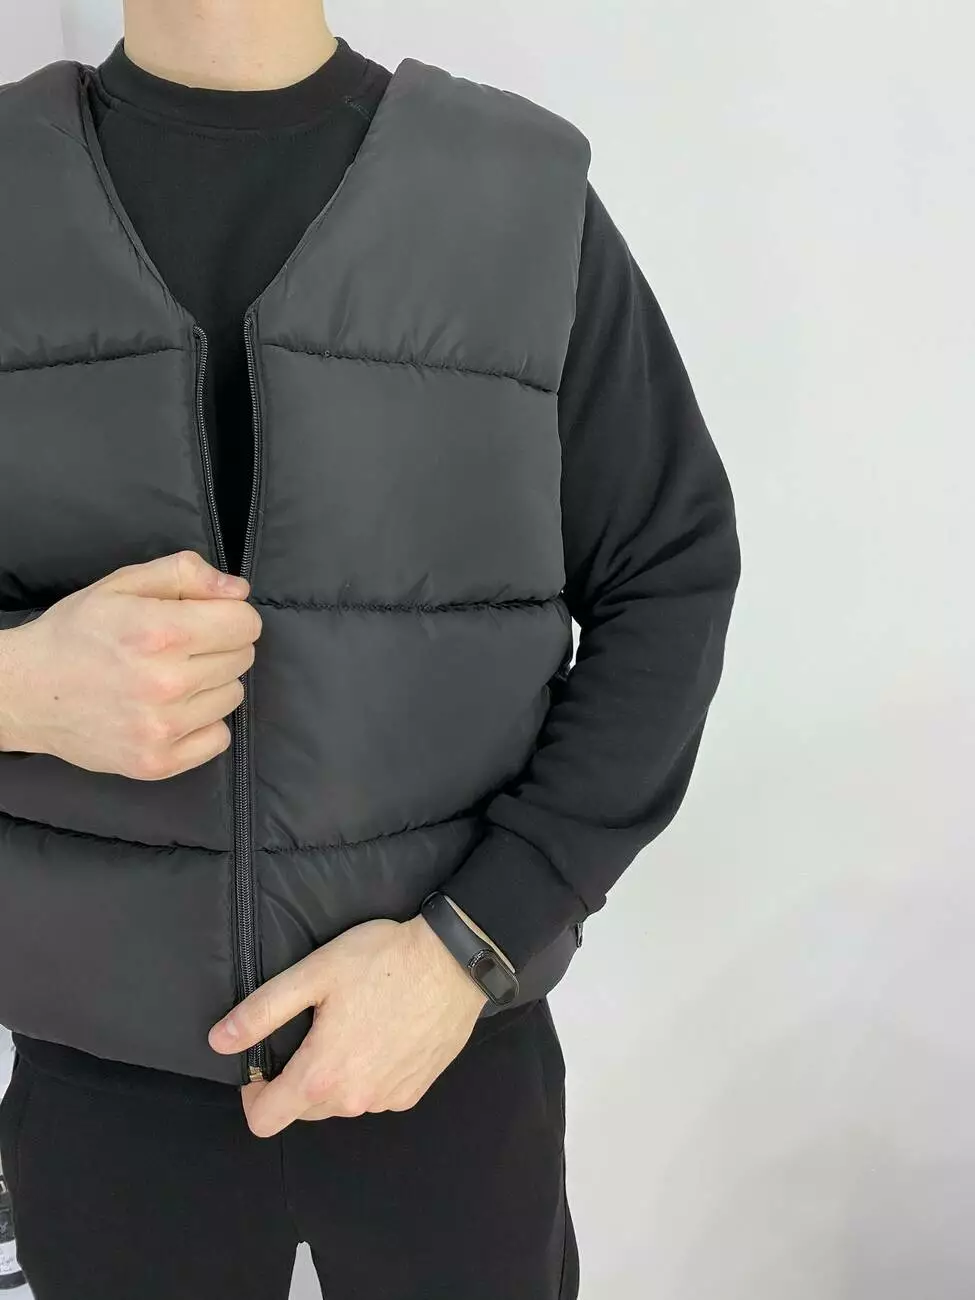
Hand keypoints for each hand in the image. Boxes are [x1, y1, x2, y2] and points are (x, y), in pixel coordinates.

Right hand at [0, 550, 260, 776]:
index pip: (245, 623)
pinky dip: (203, 723)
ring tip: (170, 678)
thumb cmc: (77, 632)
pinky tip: (172, 710)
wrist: (26, 692)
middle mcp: (165, 683)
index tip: (208, 618)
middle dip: (220, 646)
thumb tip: (238, 590)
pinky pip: (219, 738)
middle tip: (179, 649)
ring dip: (211, 684)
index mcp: (160, 632)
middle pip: (242, 658)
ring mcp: (162, 729)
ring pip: (233, 696)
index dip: (230, 615)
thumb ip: (186, 574)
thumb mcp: (123, 584)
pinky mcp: (158, 762)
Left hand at [207, 915, 488, 1136]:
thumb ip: (262, 1011)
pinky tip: (382, 1036)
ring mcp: (387, 1101)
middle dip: (295, 1081)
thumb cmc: (382, 961)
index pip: (264, 1120)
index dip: (252, 1094)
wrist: (454, 961)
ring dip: (334, 1079)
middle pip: (302, 1112)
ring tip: (351, 1028)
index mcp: (321, 1075)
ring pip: (340, 1105)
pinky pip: (375, 1097)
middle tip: (312, 1031)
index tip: (263, 1062)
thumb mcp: (314, 974)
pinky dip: (369, 1076)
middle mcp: (353, 1101)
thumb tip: (219, 1042)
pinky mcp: (414, 1093)